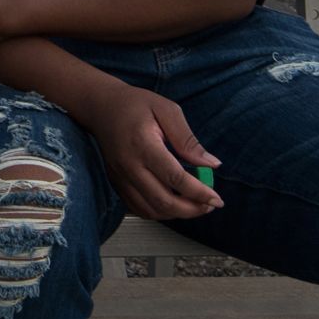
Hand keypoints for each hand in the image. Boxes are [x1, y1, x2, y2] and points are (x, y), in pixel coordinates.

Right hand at [81, 82, 222, 220]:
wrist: (101, 106)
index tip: (217, 199)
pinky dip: (159, 213)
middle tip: (210, 205)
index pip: (175, 177)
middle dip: (191, 209)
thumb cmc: (135, 104)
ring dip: (177, 214)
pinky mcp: (116, 183)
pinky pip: (138, 208)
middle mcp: (129, 165)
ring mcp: (120, 177)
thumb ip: (188, 140)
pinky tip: (174, 204)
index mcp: (143, 144)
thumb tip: (212, 164)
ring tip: (195, 206)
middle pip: (163, 201)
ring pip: (151, 210)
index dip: (199, 192)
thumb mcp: (167, 110)